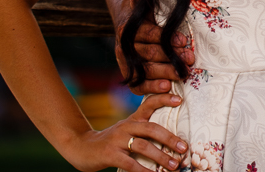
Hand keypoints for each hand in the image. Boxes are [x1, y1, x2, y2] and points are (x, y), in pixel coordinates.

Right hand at [58, 93, 187, 171]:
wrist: (81, 147)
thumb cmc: (112, 141)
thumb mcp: (127, 130)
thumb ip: (145, 130)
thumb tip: (173, 140)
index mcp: (133, 118)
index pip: (149, 103)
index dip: (163, 99)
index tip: (179, 99)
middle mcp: (126, 126)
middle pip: (151, 129)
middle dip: (169, 138)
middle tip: (183, 148)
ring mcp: (117, 140)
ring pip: (143, 146)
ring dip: (160, 156)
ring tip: (174, 165)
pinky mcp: (110, 154)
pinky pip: (130, 163)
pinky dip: (144, 170)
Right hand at [114, 19, 195, 94]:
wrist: (128, 35)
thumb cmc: (145, 22)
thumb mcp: (147, 11)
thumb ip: (147, 5)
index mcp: (130, 30)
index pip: (150, 34)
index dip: (167, 38)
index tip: (184, 41)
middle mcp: (125, 48)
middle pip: (150, 53)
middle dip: (172, 57)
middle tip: (190, 59)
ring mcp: (125, 64)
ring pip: (146, 70)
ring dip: (166, 72)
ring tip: (182, 75)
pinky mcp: (129, 78)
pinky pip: (139, 86)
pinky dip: (153, 88)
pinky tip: (167, 88)